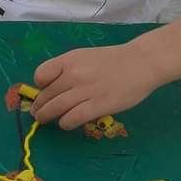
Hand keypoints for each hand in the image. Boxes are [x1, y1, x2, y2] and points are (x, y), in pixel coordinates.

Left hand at [31, 42, 160, 129]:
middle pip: (46, 95)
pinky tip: (67, 123)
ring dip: (46, 117)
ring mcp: (86, 90)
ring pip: (55, 108)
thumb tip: (49, 88)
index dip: (39, 86)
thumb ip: (67, 70)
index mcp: (70, 60)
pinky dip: (65, 123)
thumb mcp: (84, 57)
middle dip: (39, 107)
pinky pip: (72, 118)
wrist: (142, 62)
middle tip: (38, 114)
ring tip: (45, 120)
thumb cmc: (112, 61)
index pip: (41, 75)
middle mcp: (74, 74)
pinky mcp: (98, 105)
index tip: (44, 92)